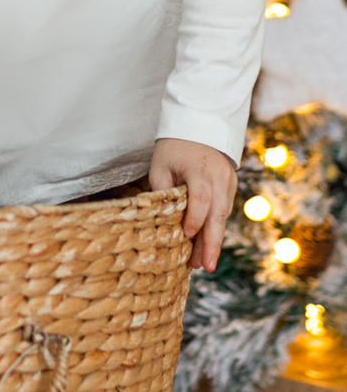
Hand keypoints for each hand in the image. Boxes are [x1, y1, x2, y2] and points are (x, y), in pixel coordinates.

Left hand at [148, 137, 236, 271]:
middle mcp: (219, 176)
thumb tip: (164, 221)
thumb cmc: (174, 149)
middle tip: (207, 267)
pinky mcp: (231, 186)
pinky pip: (224, 211)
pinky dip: (215, 228)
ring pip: (222, 216)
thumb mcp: (161, 165)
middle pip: (217, 213)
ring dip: (213, 240)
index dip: (194, 218)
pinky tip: (207, 246)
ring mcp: (228, 181)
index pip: (200, 197)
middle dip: (212, 242)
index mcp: (200, 168)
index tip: (186, 235)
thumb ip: (163, 190)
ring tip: (204, 263)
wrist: (200, 125)